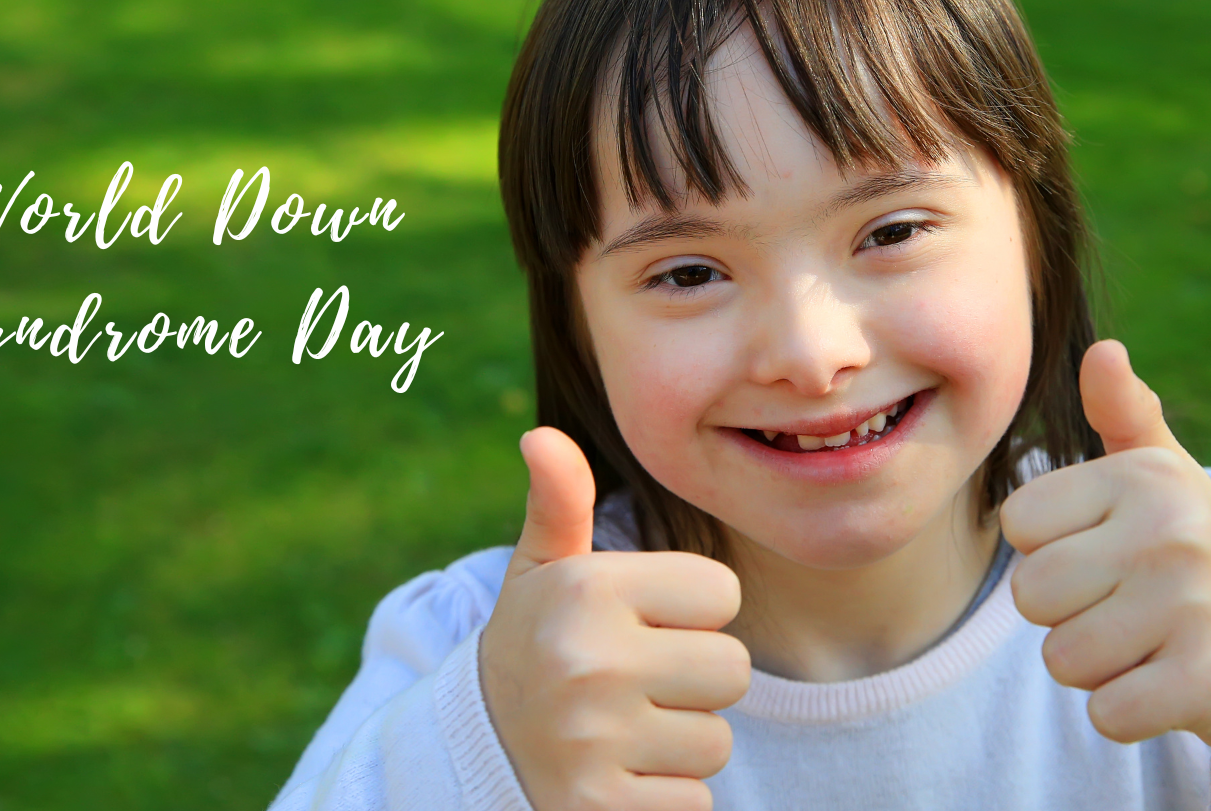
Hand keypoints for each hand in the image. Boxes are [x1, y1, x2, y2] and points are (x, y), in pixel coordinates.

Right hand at [480, 427, 751, 810]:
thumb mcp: (542, 571)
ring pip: (717, 742)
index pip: (722, 592)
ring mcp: (593, 741)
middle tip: (639, 682)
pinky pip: (694, 803)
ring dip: (682, 742)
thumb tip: (541, 436)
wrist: (477, 749)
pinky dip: (666, 796)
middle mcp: (589, 662)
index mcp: (586, 590)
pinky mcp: (599, 808)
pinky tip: (620, 775)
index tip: (643, 624)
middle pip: (732, 669)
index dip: (693, 611)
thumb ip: (560, 504)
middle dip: (697, 680)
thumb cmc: (537, 642)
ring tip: (626, 728)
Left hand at [1001, 341, 1210, 769]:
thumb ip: (1123, 414)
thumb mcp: (1164, 476)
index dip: (1050, 550)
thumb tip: (1102, 351)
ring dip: (1096, 666)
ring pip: (1061, 658)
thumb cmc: (1196, 552)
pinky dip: (1127, 711)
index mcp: (1145, 478)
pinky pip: (1105, 713)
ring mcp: (1190, 607)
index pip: (1019, 523)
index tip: (1106, 553)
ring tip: (1148, 643)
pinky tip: (1167, 683)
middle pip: (1031, 594)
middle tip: (1126, 607)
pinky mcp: (1204, 680)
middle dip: (1066, 614)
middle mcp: (1170, 532)